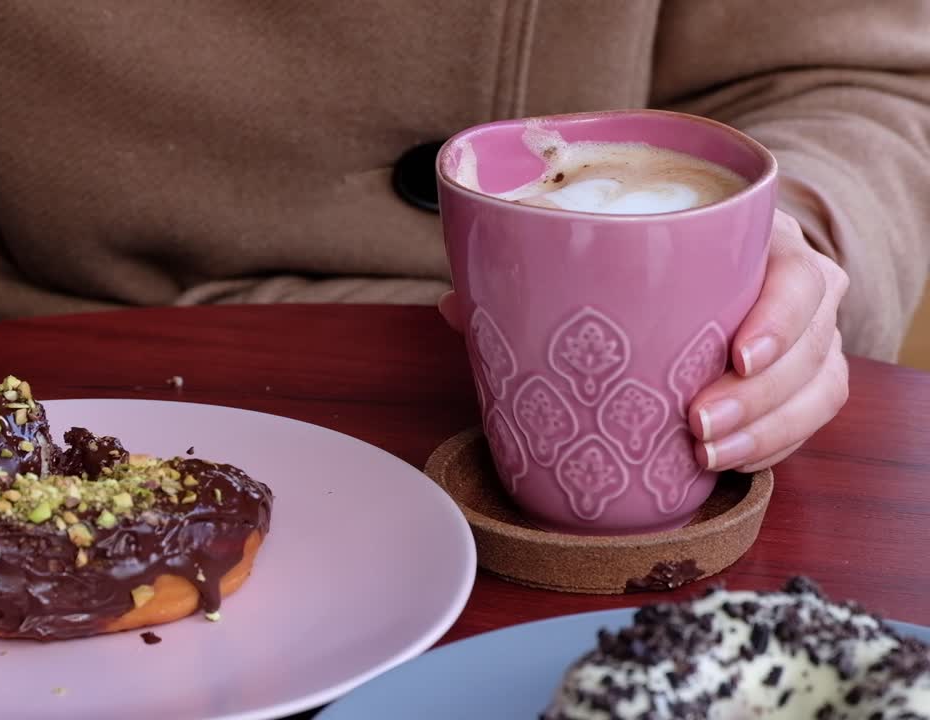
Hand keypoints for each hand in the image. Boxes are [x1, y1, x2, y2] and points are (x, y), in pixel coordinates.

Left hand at [436, 209, 849, 471]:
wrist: (699, 264)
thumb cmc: (652, 256)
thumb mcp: (611, 248)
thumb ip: (536, 269)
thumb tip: (456, 307)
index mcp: (760, 241)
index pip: (799, 274)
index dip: (781, 317)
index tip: (735, 355)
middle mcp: (796, 288)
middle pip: (815, 345)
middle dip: (762, 396)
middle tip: (698, 426)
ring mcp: (804, 339)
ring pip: (818, 391)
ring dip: (767, 431)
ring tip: (707, 455)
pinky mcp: (797, 384)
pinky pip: (806, 423)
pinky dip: (771, 448)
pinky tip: (726, 465)